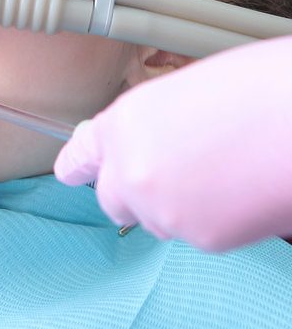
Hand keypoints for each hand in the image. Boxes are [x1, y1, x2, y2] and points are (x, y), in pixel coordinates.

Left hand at [54, 36, 291, 250]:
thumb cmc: (256, 89)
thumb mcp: (183, 93)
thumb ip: (152, 126)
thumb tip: (151, 143)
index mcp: (122, 124)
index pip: (80, 154)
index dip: (77, 165)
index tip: (71, 172)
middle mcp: (130, 170)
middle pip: (112, 199)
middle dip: (134, 193)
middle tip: (175, 176)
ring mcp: (162, 208)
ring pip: (158, 220)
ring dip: (178, 206)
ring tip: (226, 173)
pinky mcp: (202, 238)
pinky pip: (199, 236)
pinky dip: (217, 222)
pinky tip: (243, 192)